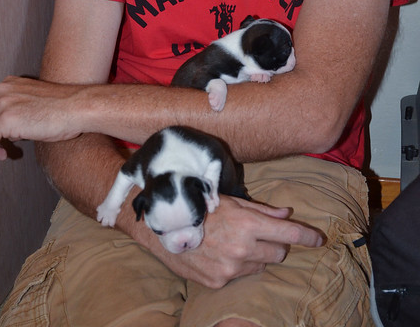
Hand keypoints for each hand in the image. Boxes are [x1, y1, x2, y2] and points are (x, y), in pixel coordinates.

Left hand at [0, 76, 83, 158]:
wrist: (79, 107)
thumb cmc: (65, 109)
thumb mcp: (34, 105)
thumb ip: (17, 112)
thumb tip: (7, 131)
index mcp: (9, 84)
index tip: (2, 138)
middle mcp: (3, 90)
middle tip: (3, 148)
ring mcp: (3, 103)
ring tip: (2, 153)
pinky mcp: (6, 119)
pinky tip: (3, 155)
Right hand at [145, 195, 323, 288]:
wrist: (165, 227)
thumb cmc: (201, 207)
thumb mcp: (232, 201)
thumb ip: (262, 211)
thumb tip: (286, 214)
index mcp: (248, 224)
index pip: (288, 234)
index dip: (307, 236)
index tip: (319, 239)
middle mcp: (243, 249)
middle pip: (279, 253)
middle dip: (275, 244)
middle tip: (259, 234)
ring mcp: (231, 269)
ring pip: (261, 266)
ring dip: (256, 256)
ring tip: (235, 242)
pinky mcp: (218, 283)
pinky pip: (241, 276)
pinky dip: (238, 266)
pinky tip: (221, 254)